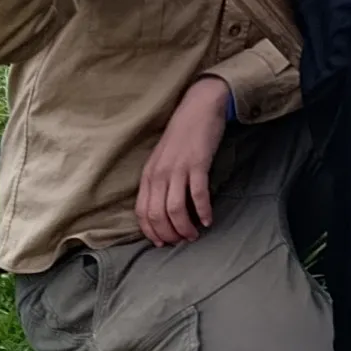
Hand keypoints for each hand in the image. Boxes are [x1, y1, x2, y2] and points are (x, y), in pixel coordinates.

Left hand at [134, 76, 228, 245]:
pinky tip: (209, 219)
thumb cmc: (183, 134)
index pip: (142, 212)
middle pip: (157, 215)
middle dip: (169, 234)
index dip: (151, 232)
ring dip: (185, 227)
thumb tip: (163, 207)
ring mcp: (178, 169)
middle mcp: (159, 174)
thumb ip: (160, 180)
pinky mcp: (197, 164)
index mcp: (148, 175)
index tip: (162, 242)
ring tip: (195, 234)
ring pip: (175, 209)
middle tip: (181, 241)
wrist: (199, 107)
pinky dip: (203, 211)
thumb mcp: (163, 158)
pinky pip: (197, 194)